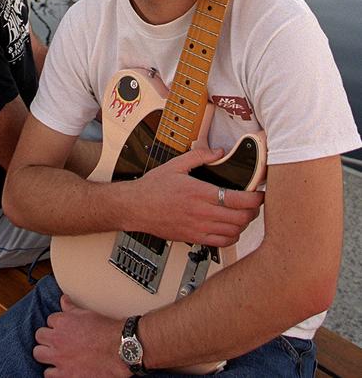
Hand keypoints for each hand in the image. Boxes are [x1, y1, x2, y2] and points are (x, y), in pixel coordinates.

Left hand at [34, 295, 129, 376]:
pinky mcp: (64, 375)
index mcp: (62, 321)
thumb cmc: (106, 331)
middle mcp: (57, 339)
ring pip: (38, 354)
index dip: (57, 325)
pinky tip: (61, 370)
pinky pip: (48, 375)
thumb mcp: (87, 314)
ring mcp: (59, 357)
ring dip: (46, 354)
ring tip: (56, 356)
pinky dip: (53, 373)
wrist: (119, 349)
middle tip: (56, 342)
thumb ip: (71, 308)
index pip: (49, 320)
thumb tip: (63, 299)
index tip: (63, 330)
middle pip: (39, 336)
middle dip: (46, 338)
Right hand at [125, 147, 263, 246]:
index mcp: (199, 192)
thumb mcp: (175, 164)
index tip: (260, 193)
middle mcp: (201, 213)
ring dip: (244, 224)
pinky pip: (222, 243)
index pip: (237, 199)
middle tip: (254, 203)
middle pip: (241, 218)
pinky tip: (230, 228)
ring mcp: (199, 228)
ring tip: (244, 214)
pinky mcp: (194, 239)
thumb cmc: (153, 188)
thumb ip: (200, 156)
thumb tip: (219, 152)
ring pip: (234, 232)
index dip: (255, 198)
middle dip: (253, 211)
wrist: (136, 208)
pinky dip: (232, 237)